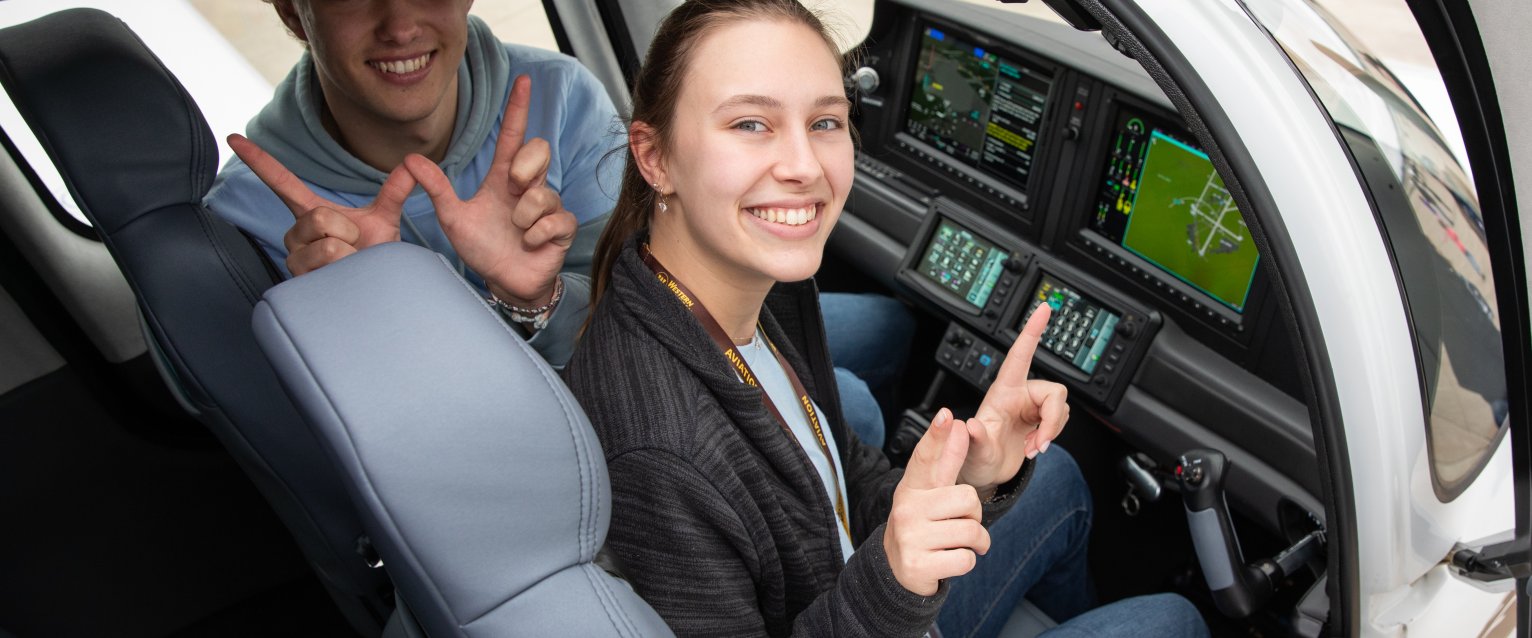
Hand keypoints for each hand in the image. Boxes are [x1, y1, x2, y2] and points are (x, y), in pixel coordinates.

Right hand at [228, 134, 414, 275]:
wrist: (376, 288)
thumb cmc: (374, 254)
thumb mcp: (385, 219)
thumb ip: (395, 191)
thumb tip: (412, 163)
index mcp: (310, 213)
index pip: (282, 183)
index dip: (260, 161)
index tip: (234, 137)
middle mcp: (295, 235)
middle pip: (319, 218)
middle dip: (348, 230)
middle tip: (354, 245)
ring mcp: (295, 260)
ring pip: (326, 245)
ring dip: (350, 254)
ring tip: (349, 263)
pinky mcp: (299, 285)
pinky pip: (329, 268)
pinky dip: (347, 271)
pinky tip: (344, 279)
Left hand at [403, 75, 575, 306]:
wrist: (503, 280)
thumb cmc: (481, 247)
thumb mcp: (453, 217)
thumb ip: (436, 189)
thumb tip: (409, 160)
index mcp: (502, 178)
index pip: (513, 136)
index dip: (518, 108)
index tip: (523, 80)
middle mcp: (527, 187)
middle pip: (539, 150)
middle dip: (526, 164)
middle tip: (512, 187)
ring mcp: (547, 207)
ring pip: (543, 192)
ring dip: (523, 214)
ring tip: (515, 230)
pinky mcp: (560, 229)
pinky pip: (554, 220)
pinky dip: (536, 233)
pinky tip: (529, 243)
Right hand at [883, 408, 990, 595]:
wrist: (896, 571)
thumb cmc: (921, 528)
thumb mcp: (928, 496)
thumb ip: (945, 463)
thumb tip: (959, 423)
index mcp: (912, 488)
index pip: (926, 458)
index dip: (937, 437)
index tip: (946, 415)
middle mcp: (906, 508)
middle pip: (969, 499)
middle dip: (975, 516)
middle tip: (960, 525)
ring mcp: (910, 537)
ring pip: (971, 531)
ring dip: (976, 543)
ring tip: (958, 545)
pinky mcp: (917, 565)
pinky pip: (965, 559)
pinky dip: (965, 562)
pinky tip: (948, 561)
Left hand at [958, 304, 1069, 490]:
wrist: (986, 473)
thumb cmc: (976, 457)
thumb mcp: (974, 449)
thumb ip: (976, 438)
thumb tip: (971, 426)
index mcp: (1003, 391)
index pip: (1020, 355)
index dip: (1032, 331)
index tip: (1043, 309)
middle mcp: (1019, 394)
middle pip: (1055, 391)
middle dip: (1053, 420)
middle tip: (1040, 442)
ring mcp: (1031, 407)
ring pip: (1060, 408)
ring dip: (1051, 431)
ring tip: (1031, 446)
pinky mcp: (1040, 419)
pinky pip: (1060, 419)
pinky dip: (1052, 435)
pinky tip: (1034, 446)